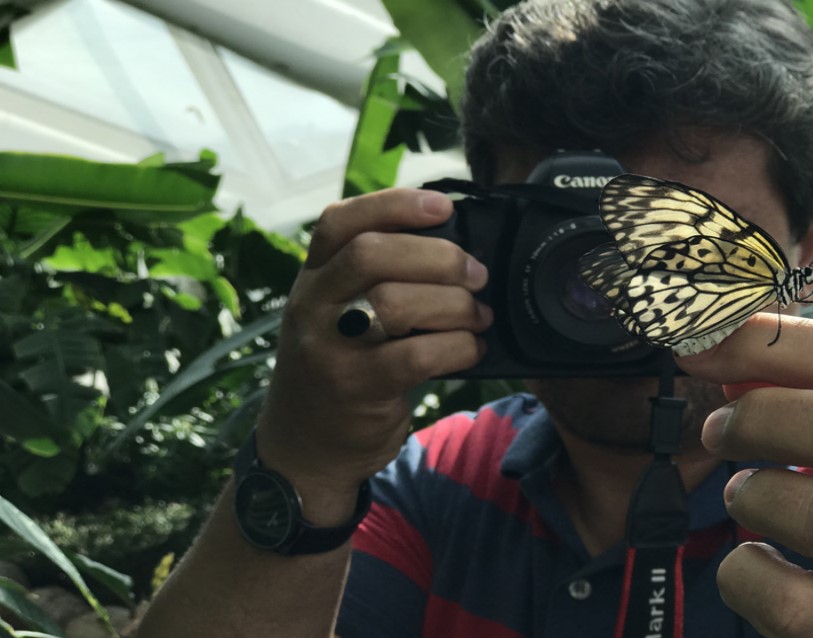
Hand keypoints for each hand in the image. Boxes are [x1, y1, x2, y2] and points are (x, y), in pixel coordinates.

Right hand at [254, 189, 491, 519]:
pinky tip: (471, 349)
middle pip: (371, 254)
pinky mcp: (355, 388)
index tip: (442, 205)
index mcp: (312, 278)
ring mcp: (328, 349)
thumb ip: (375, 280)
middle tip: (475, 273)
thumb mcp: (337, 316)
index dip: (394, 205)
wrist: (304, 450)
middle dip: (438, 257)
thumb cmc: (339, 370)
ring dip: (454, 304)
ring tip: (478, 316)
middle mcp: (312, 306)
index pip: (340, 223)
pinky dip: (457, 347)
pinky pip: (416, 355)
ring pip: (395, 302)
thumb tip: (456, 247)